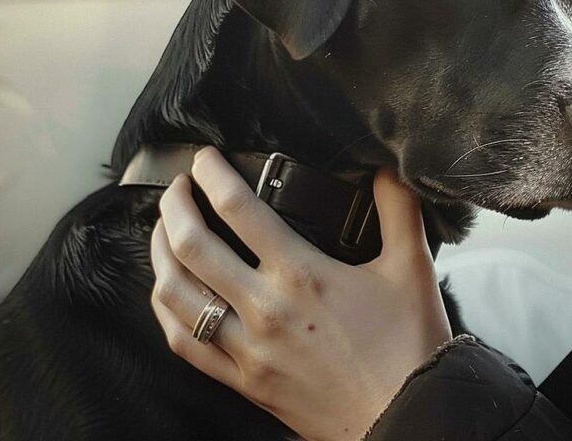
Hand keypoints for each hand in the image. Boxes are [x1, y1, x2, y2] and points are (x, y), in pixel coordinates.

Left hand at [150, 147, 451, 440]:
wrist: (407, 417)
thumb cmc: (410, 347)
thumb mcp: (412, 268)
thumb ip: (398, 210)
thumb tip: (386, 167)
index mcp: (302, 274)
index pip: (237, 207)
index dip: (211, 172)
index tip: (205, 158)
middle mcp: (264, 308)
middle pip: (191, 244)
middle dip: (173, 204)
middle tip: (177, 186)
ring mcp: (247, 348)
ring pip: (175, 293)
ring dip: (159, 253)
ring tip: (163, 232)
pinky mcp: (243, 381)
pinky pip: (183, 343)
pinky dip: (166, 310)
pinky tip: (170, 292)